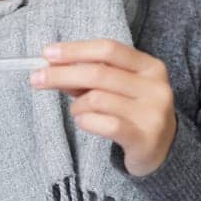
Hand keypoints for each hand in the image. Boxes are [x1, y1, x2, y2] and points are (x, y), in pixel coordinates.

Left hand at [29, 39, 176, 176]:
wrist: (163, 150)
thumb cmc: (134, 112)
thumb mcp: (119, 88)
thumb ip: (91, 76)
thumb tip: (53, 66)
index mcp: (151, 66)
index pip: (108, 49)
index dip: (76, 49)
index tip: (47, 53)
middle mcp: (155, 87)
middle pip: (98, 73)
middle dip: (62, 74)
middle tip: (37, 78)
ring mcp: (152, 113)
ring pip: (96, 99)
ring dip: (77, 106)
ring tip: (78, 111)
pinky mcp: (143, 138)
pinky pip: (103, 124)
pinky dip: (85, 121)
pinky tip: (84, 121)